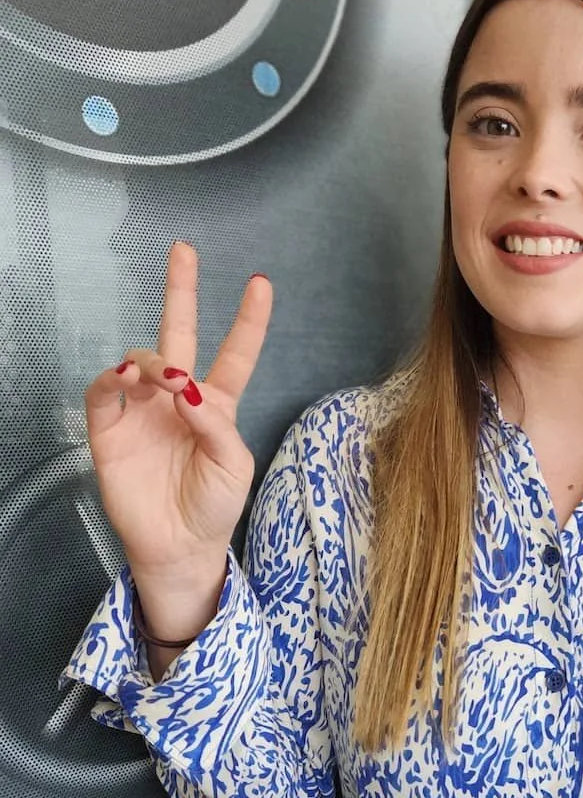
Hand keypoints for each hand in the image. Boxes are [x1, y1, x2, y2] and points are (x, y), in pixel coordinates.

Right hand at [85, 241, 272, 639]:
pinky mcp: (111, 428)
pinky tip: (130, 379)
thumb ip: (216, 424)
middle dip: (181, 291)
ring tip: (163, 378)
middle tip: (184, 250)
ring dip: (152, 361)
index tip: (261, 283)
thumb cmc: (214, 506)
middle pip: (180, 333)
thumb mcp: (234, 464)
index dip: (248, 321)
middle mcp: (179, 399)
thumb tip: (185, 389)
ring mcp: (144, 410)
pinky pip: (105, 391)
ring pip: (142, 360)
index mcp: (218, 406)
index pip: (235, 353)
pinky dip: (116, 378)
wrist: (179, 547)